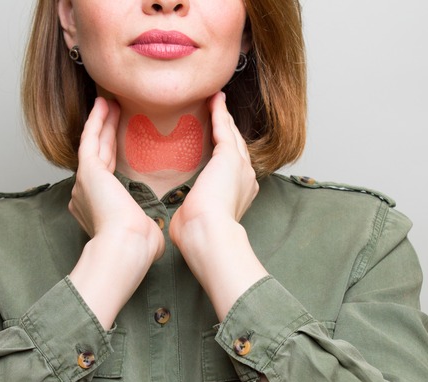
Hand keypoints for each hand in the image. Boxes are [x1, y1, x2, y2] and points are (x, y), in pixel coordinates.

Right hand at [68, 97, 164, 328]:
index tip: (119, 139)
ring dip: (100, 121)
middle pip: (98, 154)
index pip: (106, 174)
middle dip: (105, 132)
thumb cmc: (138, 247)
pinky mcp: (88, 171)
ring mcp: (85, 181)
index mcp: (98, 207)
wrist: (126, 247)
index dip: (112, 153)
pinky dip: (96, 121)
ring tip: (107, 102)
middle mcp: (86, 192)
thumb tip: (152, 228)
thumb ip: (145, 225)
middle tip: (113, 111)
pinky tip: (103, 104)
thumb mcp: (145, 233)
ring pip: (94, 143)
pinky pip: (90, 139)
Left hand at [169, 92, 258, 241]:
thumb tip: (183, 216)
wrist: (208, 234)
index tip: (219, 141)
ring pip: (232, 135)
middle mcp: (245, 179)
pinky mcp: (230, 157)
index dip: (225, 151)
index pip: (232, 167)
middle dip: (228, 128)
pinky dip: (220, 112)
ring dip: (224, 116)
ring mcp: (241, 167)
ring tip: (217, 100)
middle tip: (220, 111)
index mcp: (238, 195)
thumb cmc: (198, 235)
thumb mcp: (194, 220)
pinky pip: (224, 128)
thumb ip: (192, 211)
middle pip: (237, 146)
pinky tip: (214, 100)